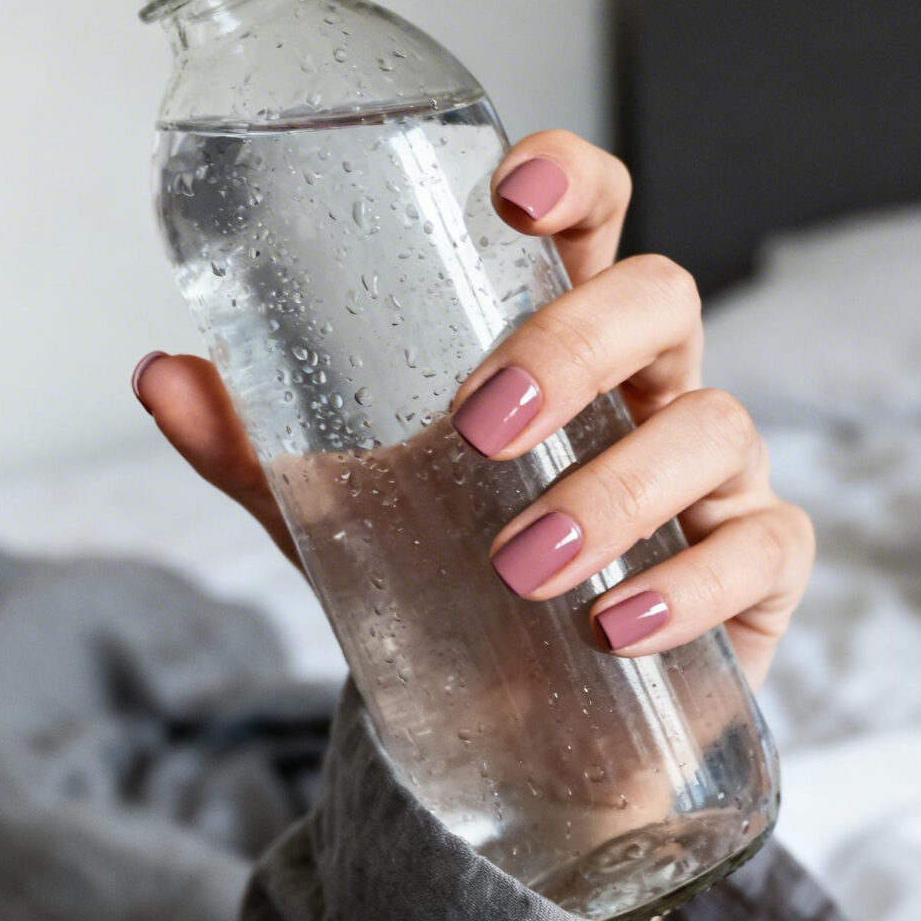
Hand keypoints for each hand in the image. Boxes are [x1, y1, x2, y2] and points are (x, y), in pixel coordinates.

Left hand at [132, 129, 813, 693]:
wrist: (514, 741)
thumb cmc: (449, 595)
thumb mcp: (343, 520)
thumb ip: (258, 451)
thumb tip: (160, 371)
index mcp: (560, 348)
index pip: (592, 223)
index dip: (571, 179)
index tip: (509, 192)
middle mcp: (648, 391)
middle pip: (660, 299)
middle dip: (575, 344)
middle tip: (477, 426)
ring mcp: (715, 476)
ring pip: (715, 426)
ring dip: (614, 491)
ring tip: (521, 568)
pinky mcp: (756, 569)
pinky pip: (761, 547)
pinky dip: (688, 587)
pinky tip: (612, 627)